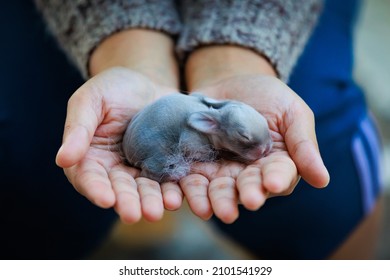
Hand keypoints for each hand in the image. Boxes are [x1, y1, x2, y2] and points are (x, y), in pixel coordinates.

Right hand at [55, 67, 183, 222]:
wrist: (147, 85)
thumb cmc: (112, 88)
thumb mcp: (91, 100)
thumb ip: (79, 128)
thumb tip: (62, 158)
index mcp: (90, 157)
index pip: (89, 177)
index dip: (96, 188)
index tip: (105, 199)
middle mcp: (115, 169)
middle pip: (119, 189)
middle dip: (127, 202)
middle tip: (134, 215)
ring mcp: (141, 169)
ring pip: (145, 190)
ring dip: (151, 201)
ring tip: (159, 210)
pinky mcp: (164, 166)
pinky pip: (168, 180)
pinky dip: (173, 189)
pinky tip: (177, 196)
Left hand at [180, 75, 329, 222]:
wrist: (229, 80)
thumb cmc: (267, 95)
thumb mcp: (291, 112)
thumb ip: (303, 144)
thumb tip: (322, 181)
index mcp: (276, 164)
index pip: (279, 176)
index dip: (276, 180)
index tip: (273, 183)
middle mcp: (248, 174)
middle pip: (246, 189)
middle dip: (244, 195)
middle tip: (246, 201)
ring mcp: (220, 171)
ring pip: (216, 190)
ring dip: (212, 200)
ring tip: (209, 208)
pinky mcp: (196, 165)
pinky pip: (189, 179)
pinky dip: (184, 189)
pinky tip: (178, 197)